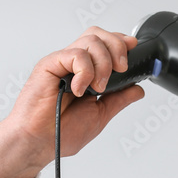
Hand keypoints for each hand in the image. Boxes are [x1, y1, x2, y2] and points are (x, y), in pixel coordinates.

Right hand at [0, 26, 145, 177]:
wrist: (39, 143)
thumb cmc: (62, 132)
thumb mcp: (100, 114)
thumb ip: (119, 99)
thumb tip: (138, 89)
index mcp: (85, 73)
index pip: (104, 43)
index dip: (120, 42)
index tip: (133, 49)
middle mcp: (73, 64)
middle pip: (98, 35)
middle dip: (117, 47)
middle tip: (120, 69)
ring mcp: (61, 63)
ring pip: (90, 41)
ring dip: (103, 64)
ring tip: (98, 88)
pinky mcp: (50, 65)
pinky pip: (75, 54)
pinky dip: (85, 72)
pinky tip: (79, 90)